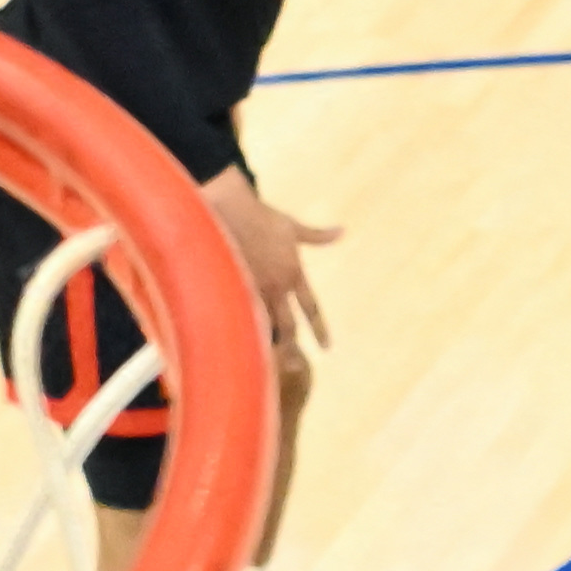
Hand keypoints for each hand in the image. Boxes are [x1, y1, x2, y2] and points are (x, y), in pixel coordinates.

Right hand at [202, 166, 339, 357]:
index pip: (312, 309)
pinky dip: (241, 330)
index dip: (320, 330)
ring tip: (268, 362)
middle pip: (288, 325)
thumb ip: (317, 236)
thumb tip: (342, 231)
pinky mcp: (231, 285)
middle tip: (296, 366)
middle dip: (292, 346)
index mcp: (294, 273)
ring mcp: (253, 288)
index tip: (327, 347)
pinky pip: (239, 315)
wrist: (228, 205)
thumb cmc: (260, 214)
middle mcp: (277, 286)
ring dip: (266, 344)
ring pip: (263, 325)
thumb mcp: (292, 227)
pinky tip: (240, 346)